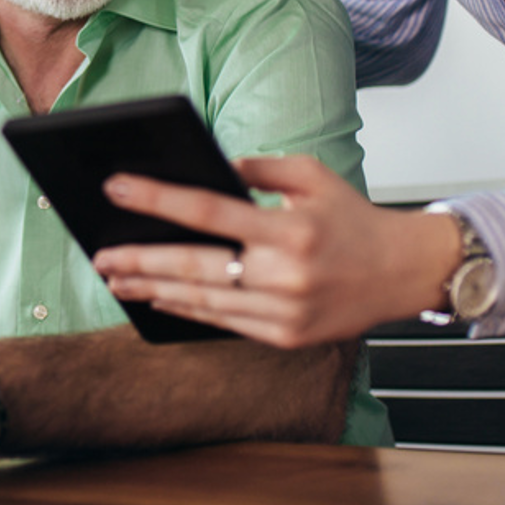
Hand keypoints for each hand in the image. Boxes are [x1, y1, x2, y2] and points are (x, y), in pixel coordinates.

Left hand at [91, 156, 461, 347]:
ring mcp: (285, 312)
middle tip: (100, 254)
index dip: (157, 199)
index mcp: (289, 228)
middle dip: (140, 260)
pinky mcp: (286, 336)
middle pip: (194, 267)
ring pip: (203, 302)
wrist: (404, 272)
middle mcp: (285, 274)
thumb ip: (256, 167)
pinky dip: (187, 310)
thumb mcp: (310, 176)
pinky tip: (159, 298)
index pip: (208, 210)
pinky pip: (224, 323)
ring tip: (116, 278)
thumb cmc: (351, 217)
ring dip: (153, 290)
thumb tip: (206, 170)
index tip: (116, 188)